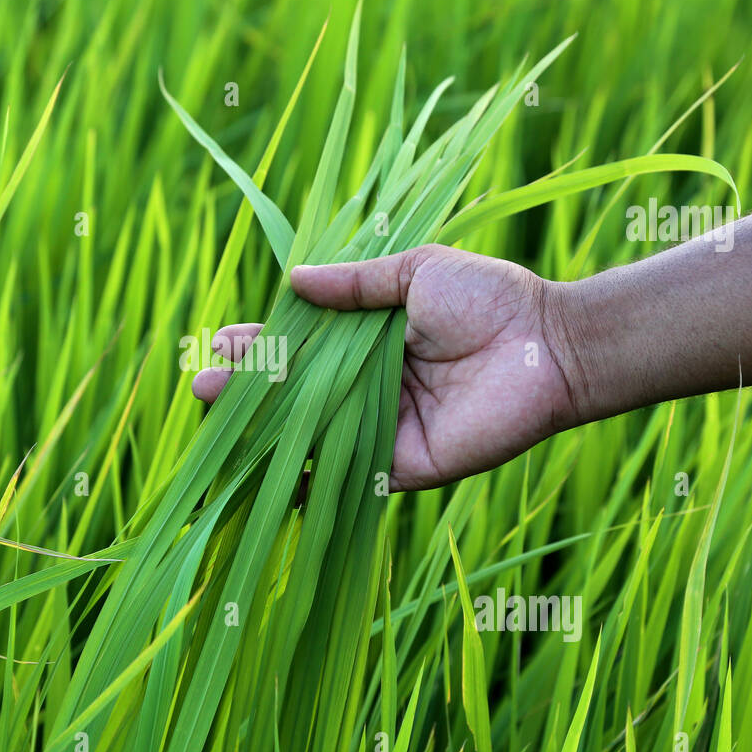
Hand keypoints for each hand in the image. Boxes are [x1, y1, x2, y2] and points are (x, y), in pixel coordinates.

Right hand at [192, 244, 580, 491]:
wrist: (548, 346)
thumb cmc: (490, 299)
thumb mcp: (415, 272)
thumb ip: (355, 284)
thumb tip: (292, 281)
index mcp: (370, 340)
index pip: (301, 346)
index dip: (261, 346)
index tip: (222, 342)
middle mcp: (368, 386)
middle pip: (295, 394)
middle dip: (247, 392)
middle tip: (203, 389)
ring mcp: (381, 429)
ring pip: (310, 435)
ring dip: (262, 432)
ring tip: (217, 418)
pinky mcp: (401, 466)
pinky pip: (345, 475)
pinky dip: (305, 479)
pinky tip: (264, 474)